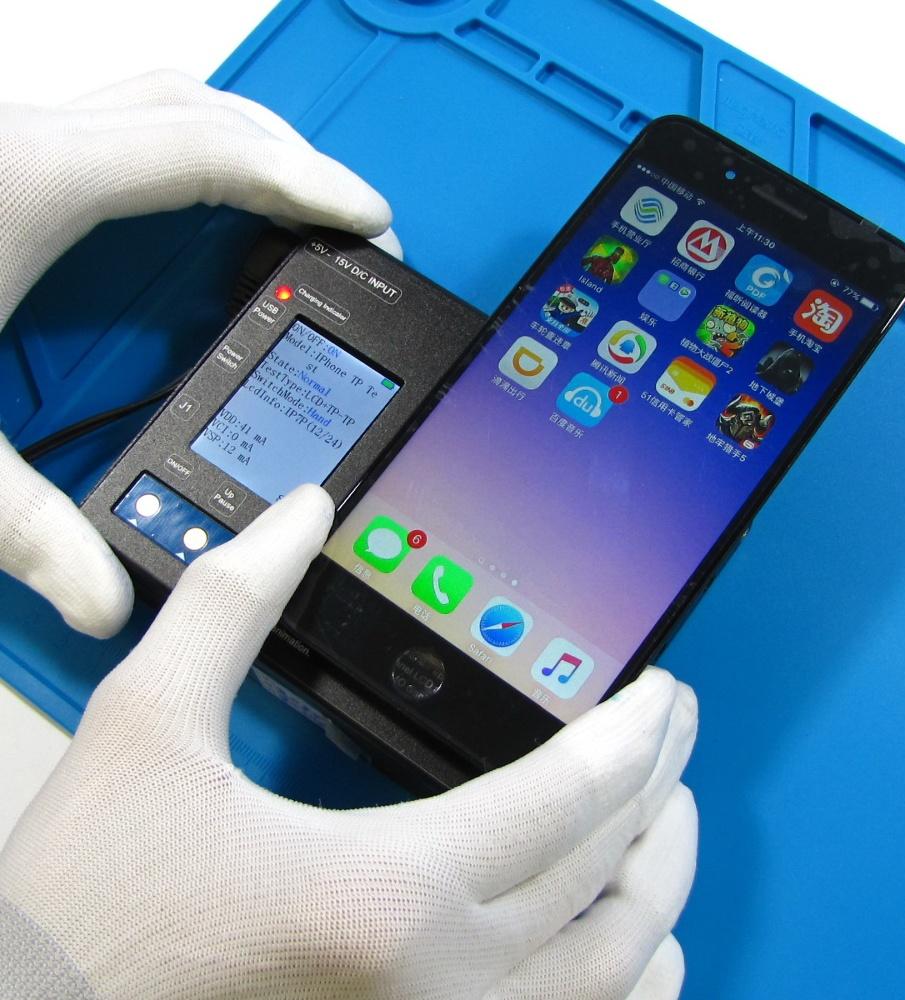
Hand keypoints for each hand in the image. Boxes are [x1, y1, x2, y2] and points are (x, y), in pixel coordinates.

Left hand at [0, 69, 396, 637]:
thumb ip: (23, 529)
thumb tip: (102, 604)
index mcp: (35, 185)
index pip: (212, 154)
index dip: (308, 182)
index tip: (371, 218)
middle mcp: (26, 141)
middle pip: (200, 109)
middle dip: (291, 155)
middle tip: (347, 220)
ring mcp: (8, 140)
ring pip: (158, 105)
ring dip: (240, 145)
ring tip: (291, 207)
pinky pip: (119, 131)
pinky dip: (183, 157)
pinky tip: (189, 215)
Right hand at [0, 486, 697, 998]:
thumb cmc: (83, 914)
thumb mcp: (145, 731)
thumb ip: (231, 606)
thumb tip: (301, 515)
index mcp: (380, 893)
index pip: (567, 796)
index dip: (633, 732)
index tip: (663, 691)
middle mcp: (437, 990)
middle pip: (607, 874)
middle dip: (661, 785)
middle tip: (675, 726)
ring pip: (615, 973)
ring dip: (662, 885)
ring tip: (673, 816)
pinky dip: (630, 988)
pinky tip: (644, 951)